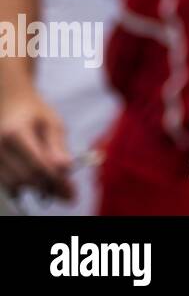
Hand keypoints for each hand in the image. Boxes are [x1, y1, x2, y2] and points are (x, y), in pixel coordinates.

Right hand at [0, 85, 73, 200]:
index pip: (38, 165)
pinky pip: (7, 184)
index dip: (57, 181)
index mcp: (15, 133)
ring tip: (57, 185)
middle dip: (49, 187)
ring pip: (15, 185)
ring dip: (37, 188)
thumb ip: (58, 146)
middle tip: (70, 192)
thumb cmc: (35, 112)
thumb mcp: (52, 123)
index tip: (73, 191)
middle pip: (26, 178)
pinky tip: (41, 181)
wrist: (10, 103)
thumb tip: (66, 168)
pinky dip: (25, 186)